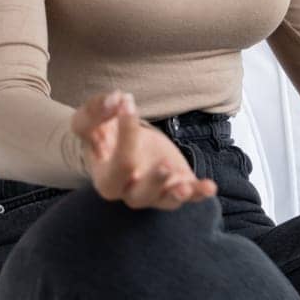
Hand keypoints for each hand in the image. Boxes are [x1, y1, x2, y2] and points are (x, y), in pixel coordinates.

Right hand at [69, 90, 217, 209]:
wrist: (118, 143)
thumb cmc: (102, 133)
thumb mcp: (90, 120)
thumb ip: (97, 110)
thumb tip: (116, 99)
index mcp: (106, 179)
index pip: (118, 165)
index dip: (126, 135)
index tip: (127, 101)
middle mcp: (130, 191)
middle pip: (139, 195)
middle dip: (154, 181)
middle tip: (164, 165)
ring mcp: (155, 192)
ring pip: (165, 201)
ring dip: (176, 195)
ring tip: (185, 187)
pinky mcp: (176, 184)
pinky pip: (190, 195)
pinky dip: (199, 192)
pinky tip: (210, 186)